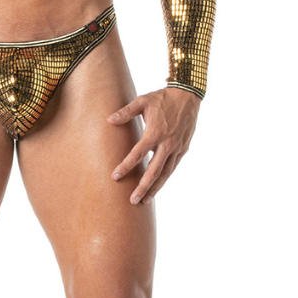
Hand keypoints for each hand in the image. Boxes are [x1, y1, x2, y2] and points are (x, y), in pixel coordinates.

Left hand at [107, 87, 200, 204]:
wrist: (189, 96)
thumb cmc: (163, 98)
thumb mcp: (143, 101)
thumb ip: (126, 112)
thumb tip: (109, 120)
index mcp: (155, 133)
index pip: (137, 154)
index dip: (126, 166)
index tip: (115, 176)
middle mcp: (167, 144)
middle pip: (154, 171)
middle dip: (143, 187)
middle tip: (132, 201)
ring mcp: (177, 148)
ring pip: (165, 173)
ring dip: (155, 188)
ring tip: (145, 201)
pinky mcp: (183, 150)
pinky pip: (172, 168)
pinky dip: (164, 179)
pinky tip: (157, 186)